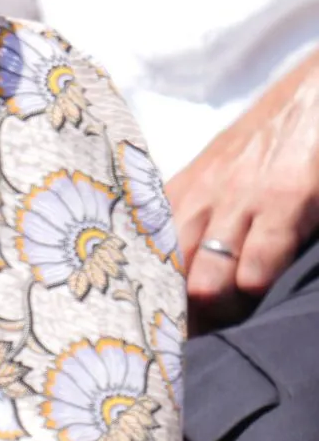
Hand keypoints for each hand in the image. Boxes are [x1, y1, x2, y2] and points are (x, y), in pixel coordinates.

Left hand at [168, 48, 318, 331]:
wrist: (315, 90)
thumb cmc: (263, 144)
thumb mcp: (212, 176)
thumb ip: (188, 221)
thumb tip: (173, 279)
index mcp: (175, 199)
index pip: (140, 264)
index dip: (143, 306)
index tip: (144, 341)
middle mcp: (198, 201)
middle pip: (166, 284)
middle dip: (179, 324)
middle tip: (195, 351)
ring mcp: (239, 201)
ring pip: (204, 284)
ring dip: (221, 314)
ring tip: (237, 327)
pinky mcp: (284, 199)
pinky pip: (256, 266)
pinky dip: (258, 290)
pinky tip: (265, 296)